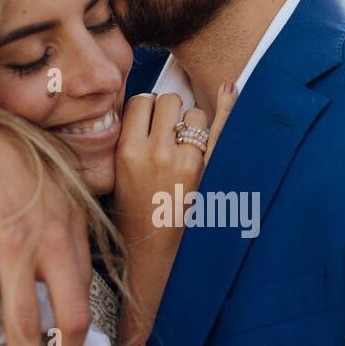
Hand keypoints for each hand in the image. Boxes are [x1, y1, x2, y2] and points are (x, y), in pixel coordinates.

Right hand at [111, 84, 235, 336]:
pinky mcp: (209, 171)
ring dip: (193, 122)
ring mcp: (185, 160)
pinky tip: (228, 90)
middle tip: (170, 132)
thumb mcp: (115, 178)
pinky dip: (227, 107)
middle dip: (171, 111)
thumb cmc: (134, 217)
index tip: (150, 120)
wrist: (154, 255)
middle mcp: (155, 151)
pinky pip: (221, 127)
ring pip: (194, 112)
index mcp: (126, 152)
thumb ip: (125, 142)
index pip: (140, 101)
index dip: (147, 107)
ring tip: (188, 146)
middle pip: (168, 100)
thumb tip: (139, 105)